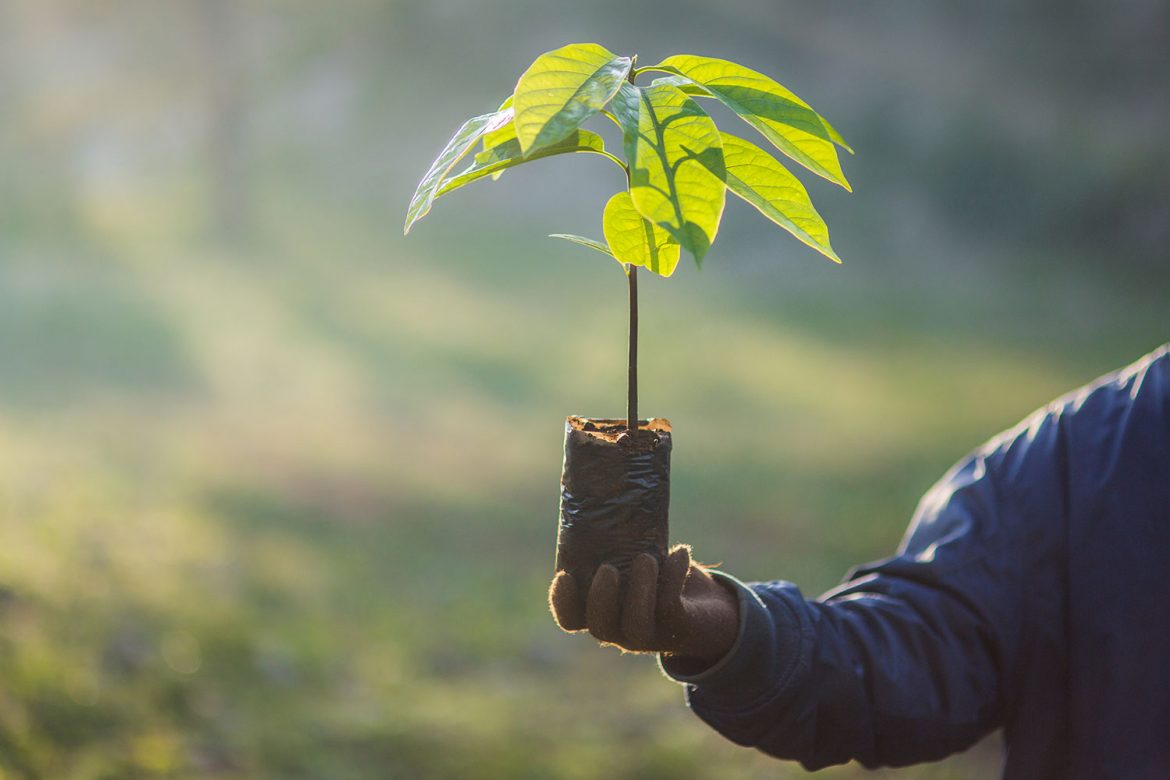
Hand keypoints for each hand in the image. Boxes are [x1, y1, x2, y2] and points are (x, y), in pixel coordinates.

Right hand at [548, 544, 739, 665]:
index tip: (565, 575)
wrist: (711, 610)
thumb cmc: (663, 576)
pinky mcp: (678, 628)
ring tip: (646, 558)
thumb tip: (603, 487)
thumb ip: (619, 539)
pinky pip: (670, 607)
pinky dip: (673, 577)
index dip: (562, 602)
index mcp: (603, 610)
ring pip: (635, 626)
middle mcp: (621, 629)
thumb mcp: (637, 556)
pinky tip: (681, 552)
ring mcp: (650, 634)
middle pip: (600, 627)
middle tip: (608, 568)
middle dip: (601, 598)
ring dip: (639, 591)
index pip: (571, 619)